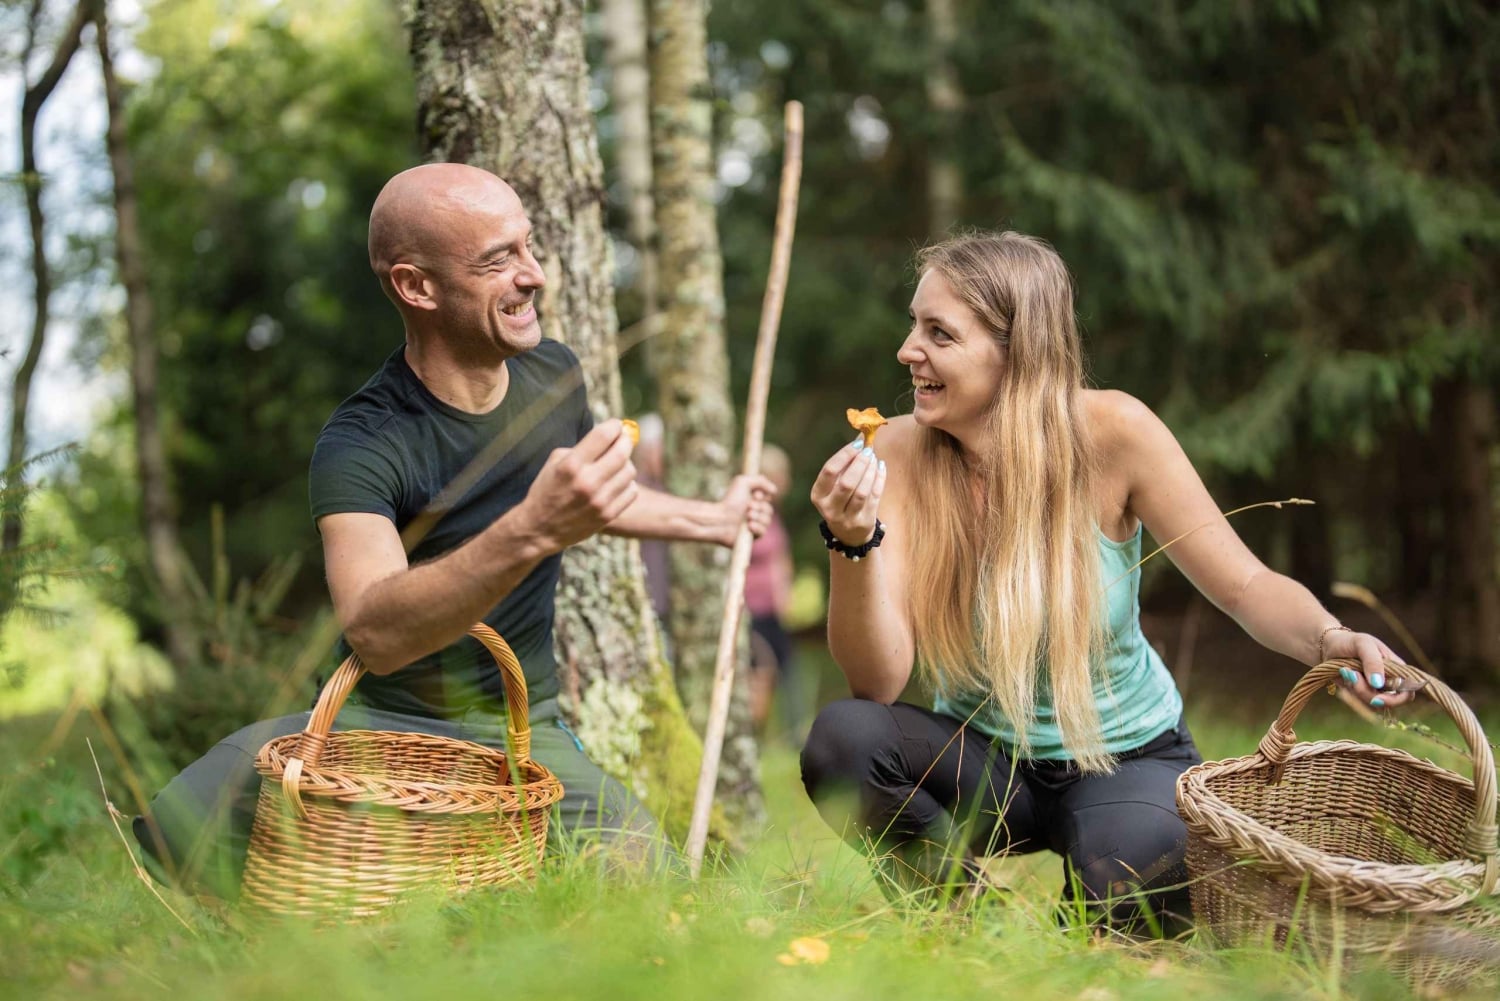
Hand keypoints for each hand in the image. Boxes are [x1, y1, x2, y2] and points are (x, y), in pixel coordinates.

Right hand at [518, 419, 637, 551]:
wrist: (539, 528)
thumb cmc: (547, 489)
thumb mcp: (555, 462)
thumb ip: (582, 447)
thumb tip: (611, 434)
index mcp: (571, 465)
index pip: (604, 435)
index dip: (614, 425)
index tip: (616, 425)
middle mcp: (587, 482)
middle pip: (622, 452)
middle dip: (626, 440)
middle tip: (623, 439)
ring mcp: (599, 501)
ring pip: (630, 471)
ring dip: (626, 463)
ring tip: (616, 463)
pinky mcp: (608, 515)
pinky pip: (631, 491)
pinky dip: (627, 483)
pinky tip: (616, 482)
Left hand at [720, 473, 777, 543]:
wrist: (720, 518)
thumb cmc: (730, 500)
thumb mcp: (743, 482)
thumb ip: (760, 480)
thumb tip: (775, 490)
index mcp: (753, 501)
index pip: (769, 499)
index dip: (764, 497)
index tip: (755, 495)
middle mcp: (754, 513)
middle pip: (769, 510)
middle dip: (760, 508)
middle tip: (748, 507)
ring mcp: (754, 525)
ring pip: (767, 521)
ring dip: (758, 517)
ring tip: (747, 517)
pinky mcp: (751, 537)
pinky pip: (763, 532)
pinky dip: (757, 527)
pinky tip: (749, 526)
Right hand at [811, 439, 885, 547]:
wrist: (849, 534)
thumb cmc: (841, 500)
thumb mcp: (834, 486)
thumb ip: (844, 465)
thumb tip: (861, 439)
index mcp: (818, 495)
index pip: (829, 471)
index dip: (844, 455)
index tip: (857, 444)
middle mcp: (829, 509)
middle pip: (846, 483)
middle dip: (860, 463)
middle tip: (869, 450)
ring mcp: (847, 518)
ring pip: (862, 492)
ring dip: (870, 471)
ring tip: (874, 459)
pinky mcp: (864, 522)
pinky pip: (875, 497)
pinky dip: (880, 479)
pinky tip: (880, 467)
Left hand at [1324, 629, 1415, 708]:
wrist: (1329, 645)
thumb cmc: (1351, 641)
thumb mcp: (1364, 644)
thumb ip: (1373, 661)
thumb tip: (1378, 683)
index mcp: (1397, 670)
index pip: (1407, 692)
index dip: (1397, 699)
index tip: (1379, 697)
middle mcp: (1389, 682)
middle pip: (1388, 701)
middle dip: (1369, 693)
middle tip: (1353, 677)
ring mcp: (1374, 688)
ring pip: (1371, 702)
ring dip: (1356, 688)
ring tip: (1347, 670)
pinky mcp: (1360, 692)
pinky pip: (1358, 699)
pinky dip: (1350, 688)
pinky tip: (1344, 673)